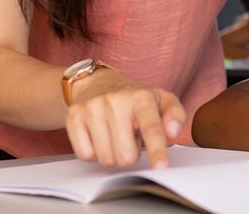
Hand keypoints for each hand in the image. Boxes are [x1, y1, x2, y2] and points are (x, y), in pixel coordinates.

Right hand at [65, 69, 185, 169]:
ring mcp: (92, 108)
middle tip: (131, 138)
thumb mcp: (162, 99)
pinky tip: (100, 137)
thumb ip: (175, 115)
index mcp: (141, 97)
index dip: (156, 150)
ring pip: (105, 158)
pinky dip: (94, 152)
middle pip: (126, 155)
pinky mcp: (73, 117)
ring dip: (113, 154)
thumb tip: (173, 133)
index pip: (151, 127)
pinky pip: (85, 155)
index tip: (161, 167)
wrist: (98, 82)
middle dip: (131, 154)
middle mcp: (115, 100)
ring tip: (116, 135)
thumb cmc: (135, 98)